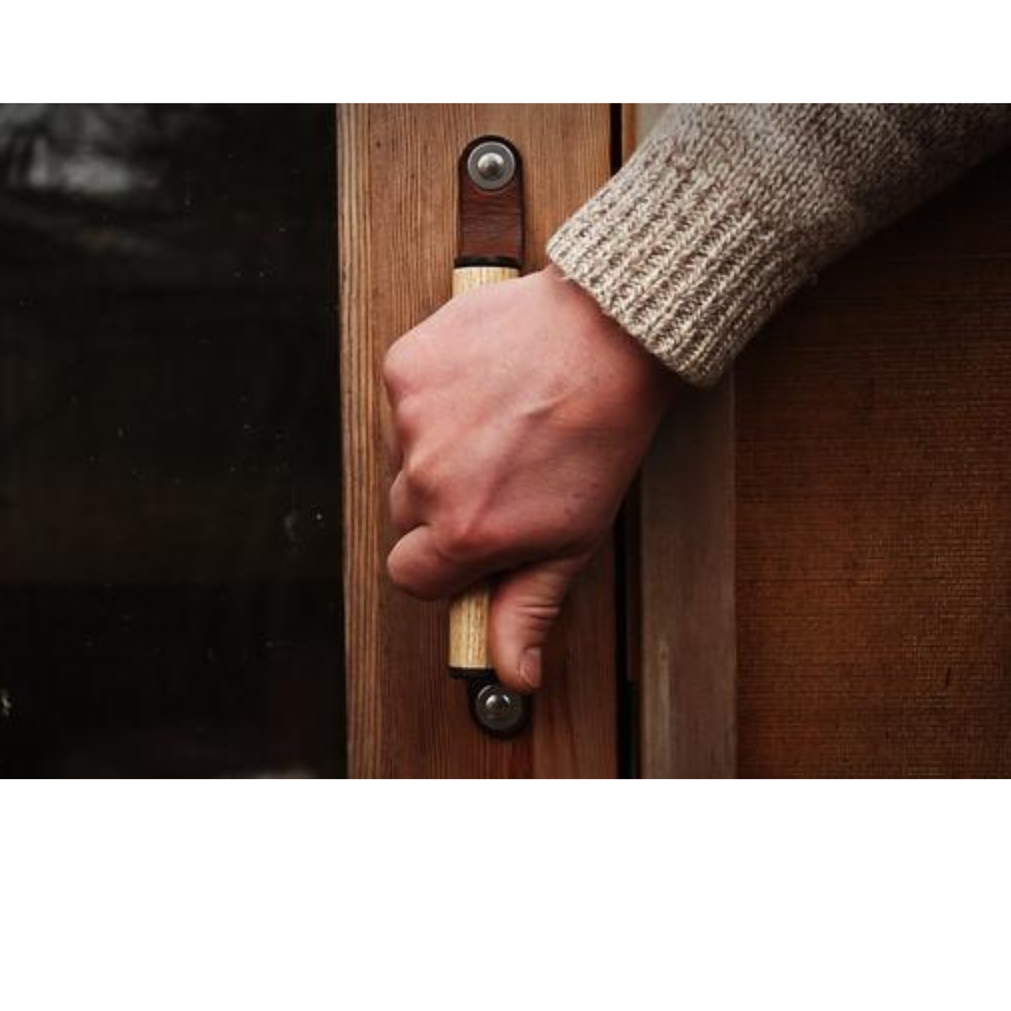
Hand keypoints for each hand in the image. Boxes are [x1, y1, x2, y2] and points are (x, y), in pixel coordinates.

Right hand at [383, 264, 675, 691]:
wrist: (609, 335)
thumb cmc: (602, 435)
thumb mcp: (573, 536)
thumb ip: (527, 608)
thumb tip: (510, 676)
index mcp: (464, 531)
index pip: (411, 575)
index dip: (444, 561)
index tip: (473, 537)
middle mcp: (427, 477)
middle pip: (406, 514)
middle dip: (443, 503)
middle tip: (500, 472)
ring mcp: (411, 417)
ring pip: (403, 453)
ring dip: (438, 445)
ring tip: (498, 421)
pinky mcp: (405, 366)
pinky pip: (401, 398)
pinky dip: (433, 394)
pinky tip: (482, 384)